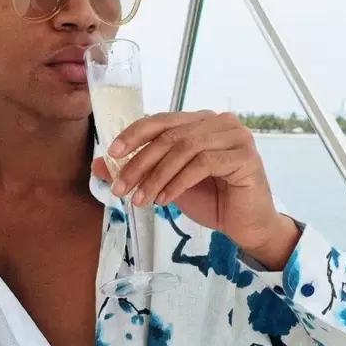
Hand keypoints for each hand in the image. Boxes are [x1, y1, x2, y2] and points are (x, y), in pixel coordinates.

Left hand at [91, 111, 299, 270]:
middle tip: (120, 188)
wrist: (246, 225)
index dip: (134, 134)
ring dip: (156, 176)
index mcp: (200, 122)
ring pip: (185, 149)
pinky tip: (164, 200)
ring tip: (140, 200)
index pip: (162, 120)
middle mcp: (219, 122)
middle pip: (171, 135)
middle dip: (140, 163)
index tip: (112, 153)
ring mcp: (235, 137)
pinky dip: (177, 183)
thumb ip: (139, 171)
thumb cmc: (211, 201)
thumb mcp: (166, 184)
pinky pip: (202, 164)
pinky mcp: (244, 157)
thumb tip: (99, 165)